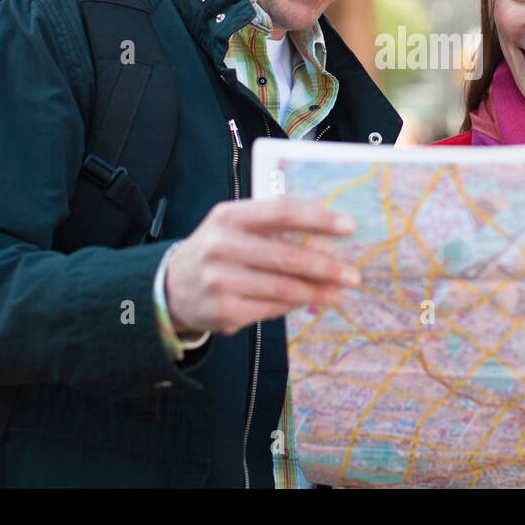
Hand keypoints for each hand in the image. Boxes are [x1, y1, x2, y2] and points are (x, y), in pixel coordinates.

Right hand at [165, 198, 360, 336]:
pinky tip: (311, 301)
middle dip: (326, 266)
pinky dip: (296, 305)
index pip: (282, 212)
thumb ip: (274, 225)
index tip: (349, 227)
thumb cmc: (218, 249)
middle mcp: (222, 247)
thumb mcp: (235, 225)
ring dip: (318, 291)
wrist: (171, 287)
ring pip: (283, 288)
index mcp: (229, 216)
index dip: (319, 220)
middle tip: (353, 274)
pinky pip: (272, 309)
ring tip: (339, 291)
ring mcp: (221, 281)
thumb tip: (329, 238)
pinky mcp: (225, 312)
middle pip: (287, 256)